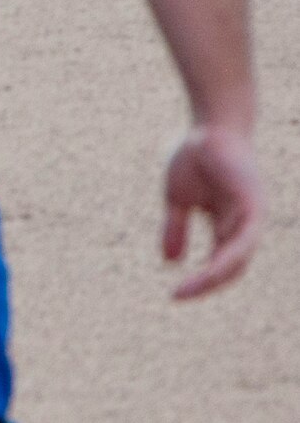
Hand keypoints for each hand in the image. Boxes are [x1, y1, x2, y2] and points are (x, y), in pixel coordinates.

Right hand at [161, 126, 263, 300]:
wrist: (207, 125)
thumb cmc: (195, 155)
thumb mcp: (177, 198)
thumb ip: (176, 228)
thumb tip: (169, 261)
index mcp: (227, 225)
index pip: (219, 263)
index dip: (200, 281)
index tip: (174, 294)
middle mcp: (243, 226)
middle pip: (230, 269)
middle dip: (205, 286)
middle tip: (178, 296)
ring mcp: (251, 218)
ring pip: (236, 261)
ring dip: (211, 279)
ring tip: (186, 289)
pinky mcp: (253, 209)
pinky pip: (241, 244)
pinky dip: (224, 260)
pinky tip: (206, 270)